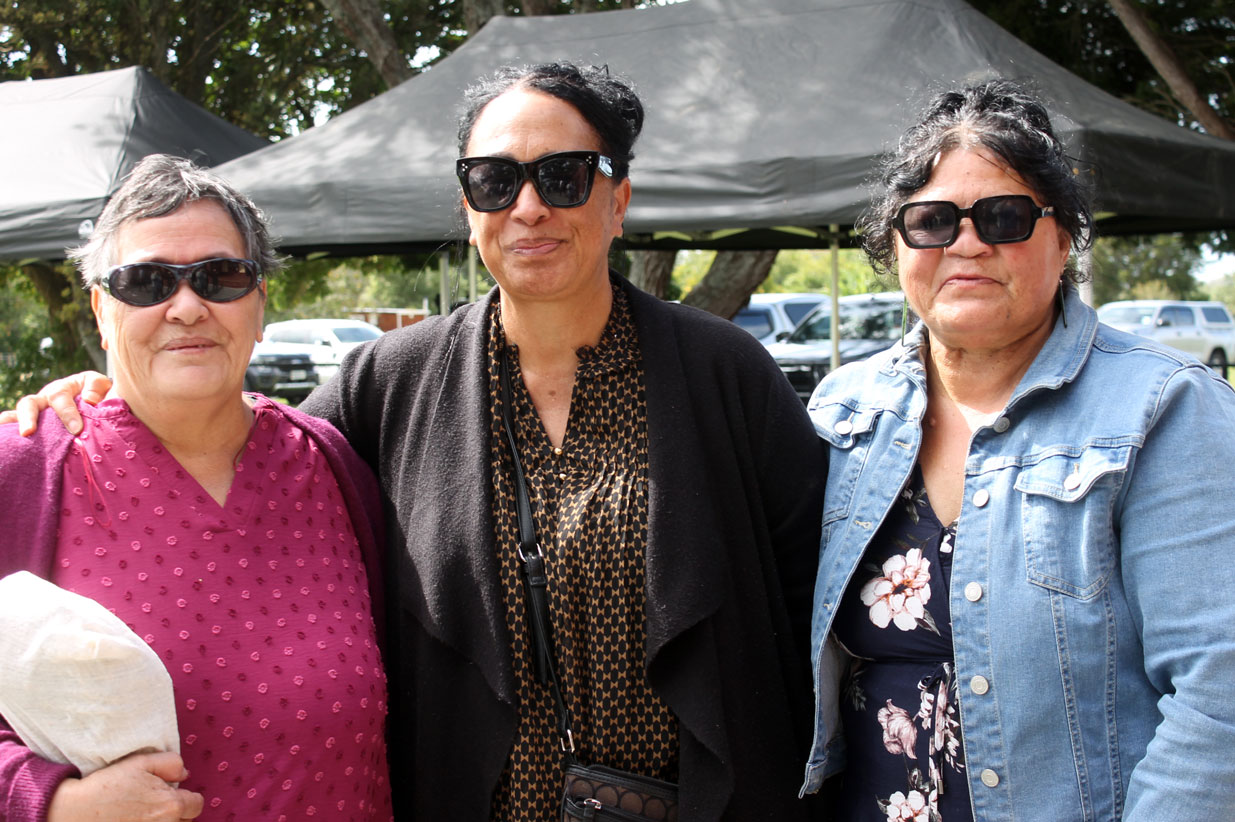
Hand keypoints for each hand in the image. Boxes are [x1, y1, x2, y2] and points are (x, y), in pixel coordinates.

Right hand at [0, 371, 109, 436]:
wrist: (96, 403)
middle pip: (29, 404)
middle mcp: (44, 400)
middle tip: (28, 432)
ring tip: (15, 437)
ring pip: (18, 416)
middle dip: (28, 417)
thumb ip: (96, 387)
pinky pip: (15, 428)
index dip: (67, 413)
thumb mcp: (100, 384)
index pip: (60, 398)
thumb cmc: (98, 394)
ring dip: (15, 425)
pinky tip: (8, 445)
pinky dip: (9, 433)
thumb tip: (89, 400)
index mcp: (62, 389)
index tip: (76, 430)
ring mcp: (36, 413)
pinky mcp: (32, 426)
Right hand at [46, 751, 203, 820]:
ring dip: (164, 821)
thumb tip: (185, 774)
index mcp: (171, 805)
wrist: (75, 811)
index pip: (196, 805)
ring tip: (144, 813)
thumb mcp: (141, 762)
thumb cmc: (108, 785)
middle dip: (177, 812)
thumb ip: (171, 763)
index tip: (172, 794)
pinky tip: (135, 820)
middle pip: (185, 821)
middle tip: (155, 804)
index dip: (187, 797)